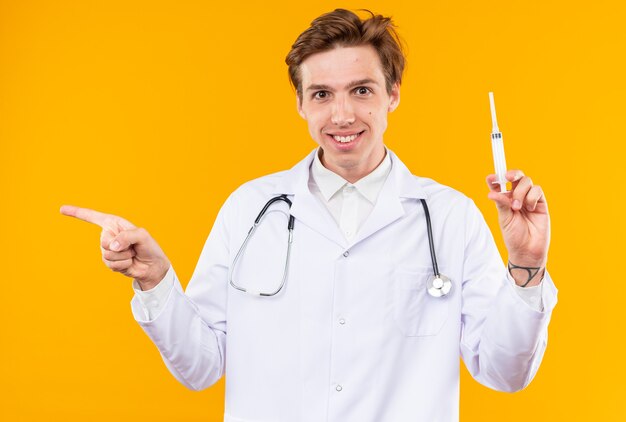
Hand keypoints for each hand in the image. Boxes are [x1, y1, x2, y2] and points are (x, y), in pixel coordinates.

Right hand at [60, 205, 169, 289]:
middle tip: (132, 248)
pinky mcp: (109, 261)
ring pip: (107, 254)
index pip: (93, 217)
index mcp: (115, 223)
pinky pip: (111, 264)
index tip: (61, 209)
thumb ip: (127, 237)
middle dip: (120, 247)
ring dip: (123, 257)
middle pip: (103, 241)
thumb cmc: (149, 247)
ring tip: (132, 255)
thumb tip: (112, 246)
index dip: (77, 212)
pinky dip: (122, 265)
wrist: (152, 266)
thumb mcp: (143, 236)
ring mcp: (108, 249)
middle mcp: (109, 235)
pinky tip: (129, 263)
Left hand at [486, 170, 549, 285]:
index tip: (490, 178)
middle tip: (507, 178)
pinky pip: (537, 190)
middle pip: (516, 178)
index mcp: (505, 200)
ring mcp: (529, 199)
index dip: (496, 178)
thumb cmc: (514, 236)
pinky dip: (531, 196)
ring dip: (521, 192)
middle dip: (512, 174)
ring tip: (517, 207)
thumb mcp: (504, 219)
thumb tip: (491, 193)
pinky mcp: (541, 203)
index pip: (500, 185)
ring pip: (526, 182)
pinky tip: (529, 208)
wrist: (528, 250)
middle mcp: (517, 197)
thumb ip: (501, 204)